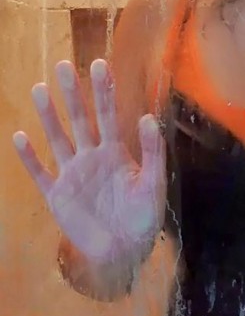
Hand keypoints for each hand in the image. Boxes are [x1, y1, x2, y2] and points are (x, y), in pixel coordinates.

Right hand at [13, 59, 165, 264]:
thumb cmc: (144, 216)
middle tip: (63, 66)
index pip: (109, 115)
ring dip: (49, 116)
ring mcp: (72, 174)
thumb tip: (148, 118)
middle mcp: (92, 156)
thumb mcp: (153, 183)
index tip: (100, 64)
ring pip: (58, 138)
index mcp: (116, 151)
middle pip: (81, 119)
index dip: (104, 90)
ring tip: (39, 89)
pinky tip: (19, 136)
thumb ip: (152, 152)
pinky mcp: (57, 195)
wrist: (125, 251)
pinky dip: (29, 157)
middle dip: (73, 93)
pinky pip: (40, 173)